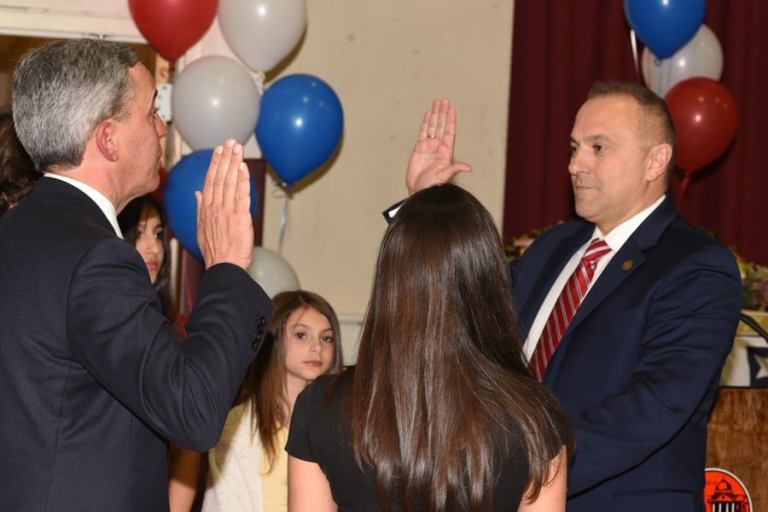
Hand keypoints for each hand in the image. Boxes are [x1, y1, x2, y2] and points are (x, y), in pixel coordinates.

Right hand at [195, 140, 253, 269]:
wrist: (223, 266)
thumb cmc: (215, 250)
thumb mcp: (202, 227)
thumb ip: (200, 208)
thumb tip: (197, 193)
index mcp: (206, 208)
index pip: (210, 181)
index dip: (215, 164)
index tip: (218, 150)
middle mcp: (215, 206)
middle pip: (220, 177)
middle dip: (225, 158)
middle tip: (230, 142)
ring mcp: (227, 211)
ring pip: (230, 182)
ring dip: (234, 163)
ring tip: (237, 148)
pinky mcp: (239, 217)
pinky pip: (241, 195)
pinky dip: (242, 181)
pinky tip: (243, 168)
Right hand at [406, 98, 471, 194]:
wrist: (418, 191)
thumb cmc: (431, 186)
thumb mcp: (444, 177)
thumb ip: (454, 169)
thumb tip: (468, 168)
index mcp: (446, 152)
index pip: (449, 133)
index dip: (450, 121)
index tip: (451, 110)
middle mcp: (438, 147)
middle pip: (441, 126)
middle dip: (442, 113)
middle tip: (443, 100)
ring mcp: (429, 147)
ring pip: (432, 127)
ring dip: (435, 115)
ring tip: (437, 103)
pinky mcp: (419, 148)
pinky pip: (423, 132)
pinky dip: (425, 123)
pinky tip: (428, 114)